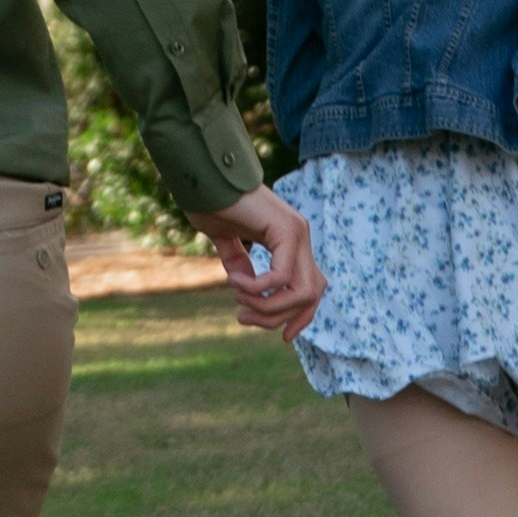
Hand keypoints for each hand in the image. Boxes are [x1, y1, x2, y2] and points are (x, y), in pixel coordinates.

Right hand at [195, 187, 323, 339]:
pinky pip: (280, 278)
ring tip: (238, 301)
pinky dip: (256, 288)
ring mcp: (297, 232)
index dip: (302, 317)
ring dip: (267, 306)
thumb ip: (239, 261)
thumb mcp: (227, 240)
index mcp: (292, 240)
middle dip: (278, 318)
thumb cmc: (212, 204)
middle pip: (311, 296)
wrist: (204, 178)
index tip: (283, 337)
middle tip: (243, 318)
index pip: (313, 289)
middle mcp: (301, 237)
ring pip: (300, 292)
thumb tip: (244, 284)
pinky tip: (234, 281)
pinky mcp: (286, 230)